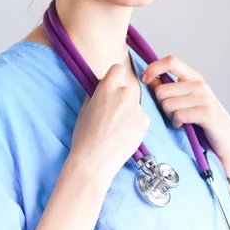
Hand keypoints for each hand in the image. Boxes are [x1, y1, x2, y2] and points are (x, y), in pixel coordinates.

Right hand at [69, 64, 149, 186]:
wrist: (94, 160)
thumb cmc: (84, 136)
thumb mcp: (84, 109)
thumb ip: (95, 94)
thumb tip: (101, 88)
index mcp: (107, 87)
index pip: (117, 69)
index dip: (114, 77)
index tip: (112, 86)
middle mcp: (125, 93)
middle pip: (126, 89)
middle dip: (120, 99)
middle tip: (110, 116)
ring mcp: (137, 107)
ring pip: (134, 105)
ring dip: (128, 113)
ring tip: (116, 130)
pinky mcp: (145, 121)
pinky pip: (141, 117)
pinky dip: (135, 124)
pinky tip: (124, 135)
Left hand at [141, 55, 229, 164]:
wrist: (225, 139)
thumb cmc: (199, 119)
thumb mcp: (183, 99)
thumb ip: (166, 88)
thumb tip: (147, 78)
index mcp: (192, 77)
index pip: (171, 61)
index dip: (153, 68)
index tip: (145, 80)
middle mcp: (199, 84)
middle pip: (161, 90)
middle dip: (161, 105)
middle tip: (172, 113)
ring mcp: (204, 98)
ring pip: (167, 104)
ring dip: (170, 116)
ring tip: (180, 120)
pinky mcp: (207, 113)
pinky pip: (178, 115)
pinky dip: (177, 123)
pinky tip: (184, 126)